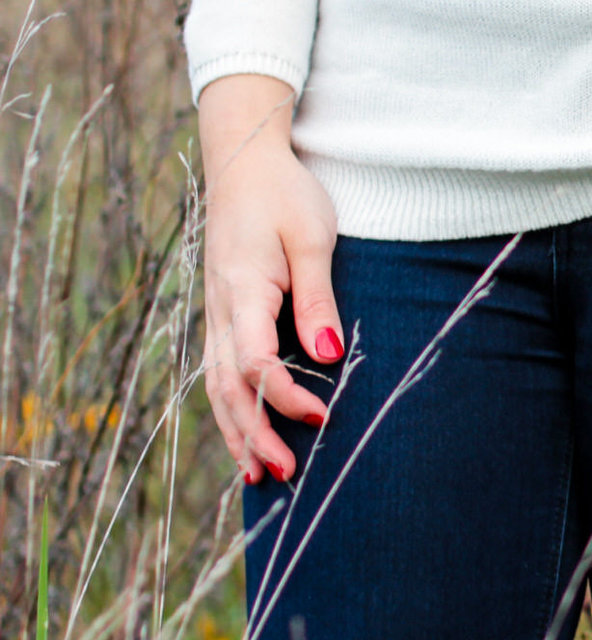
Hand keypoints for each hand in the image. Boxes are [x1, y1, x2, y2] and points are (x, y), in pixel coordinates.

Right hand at [198, 73, 343, 481]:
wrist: (245, 163)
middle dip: (255, 433)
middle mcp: (219, 309)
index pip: (257, 360)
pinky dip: (230, 408)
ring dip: (237, 431)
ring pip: (217, 385)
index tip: (321, 417)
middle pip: (229, 386)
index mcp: (241, 290)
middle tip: (286, 474)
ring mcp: (215, 314)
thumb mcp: (313, 238)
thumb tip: (327, 353)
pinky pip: (219, 371)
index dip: (286, 395)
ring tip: (260, 476)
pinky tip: (245, 437)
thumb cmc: (286, 195)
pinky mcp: (221, 314)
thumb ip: (318, 298)